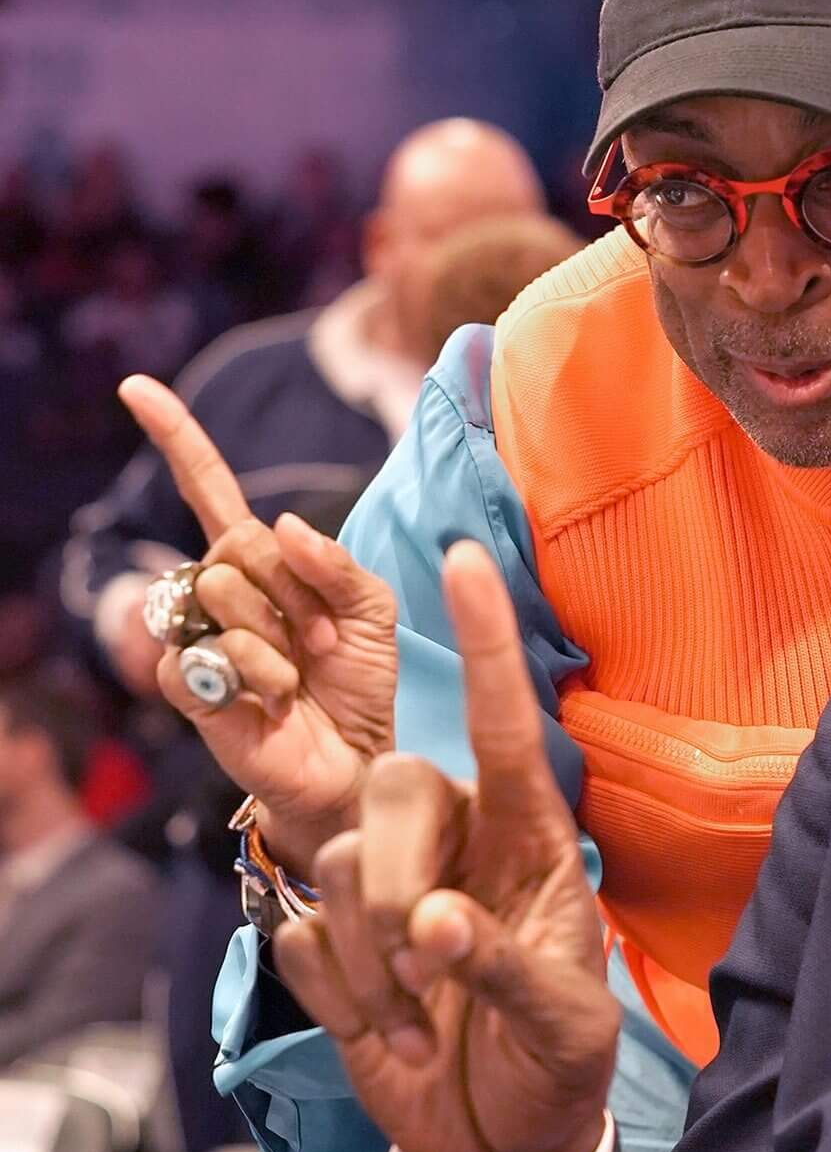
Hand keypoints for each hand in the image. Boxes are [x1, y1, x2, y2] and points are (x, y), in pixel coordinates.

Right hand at [119, 375, 398, 869]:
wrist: (358, 763)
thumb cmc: (360, 684)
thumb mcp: (372, 610)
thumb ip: (336, 562)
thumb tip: (280, 524)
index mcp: (262, 562)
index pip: (211, 490)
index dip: (177, 439)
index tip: (137, 388)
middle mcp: (219, 590)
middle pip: (237, 542)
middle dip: (298, 591)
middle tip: (325, 641)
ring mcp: (196, 636)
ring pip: (223, 591)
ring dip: (283, 635)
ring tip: (304, 673)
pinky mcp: (184, 685)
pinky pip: (209, 649)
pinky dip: (261, 673)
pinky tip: (276, 699)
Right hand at [272, 542, 617, 1151]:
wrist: (501, 1131)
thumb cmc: (553, 1057)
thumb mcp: (564, 1019)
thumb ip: (509, 963)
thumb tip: (433, 923)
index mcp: (530, 836)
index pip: (509, 724)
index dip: (487, 643)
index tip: (467, 557)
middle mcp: (455, 839)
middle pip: (394, 788)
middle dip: (396, 879)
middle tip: (428, 967)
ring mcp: (388, 887)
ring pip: (337, 865)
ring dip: (372, 962)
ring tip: (420, 1023)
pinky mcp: (331, 940)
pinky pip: (302, 936)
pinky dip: (343, 1000)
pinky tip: (389, 1034)